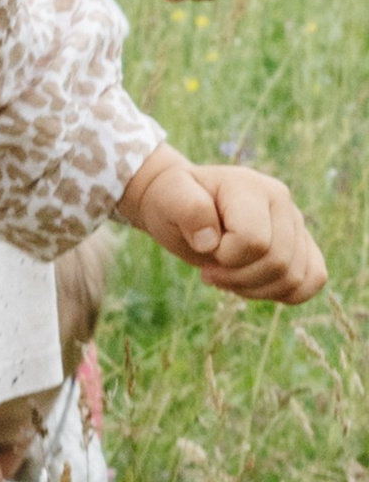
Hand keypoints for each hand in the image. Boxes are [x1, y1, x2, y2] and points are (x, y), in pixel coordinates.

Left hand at [118, 146, 323, 303]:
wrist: (184, 203)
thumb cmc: (174, 201)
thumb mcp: (169, 198)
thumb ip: (188, 210)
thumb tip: (210, 240)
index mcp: (253, 188)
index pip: (255, 242)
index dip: (226, 258)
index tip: (203, 248)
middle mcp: (283, 202)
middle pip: (278, 263)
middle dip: (237, 278)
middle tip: (210, 270)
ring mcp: (296, 224)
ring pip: (295, 278)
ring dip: (255, 289)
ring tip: (229, 276)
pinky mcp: (302, 245)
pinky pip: (313, 280)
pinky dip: (282, 293)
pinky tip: (253, 284)